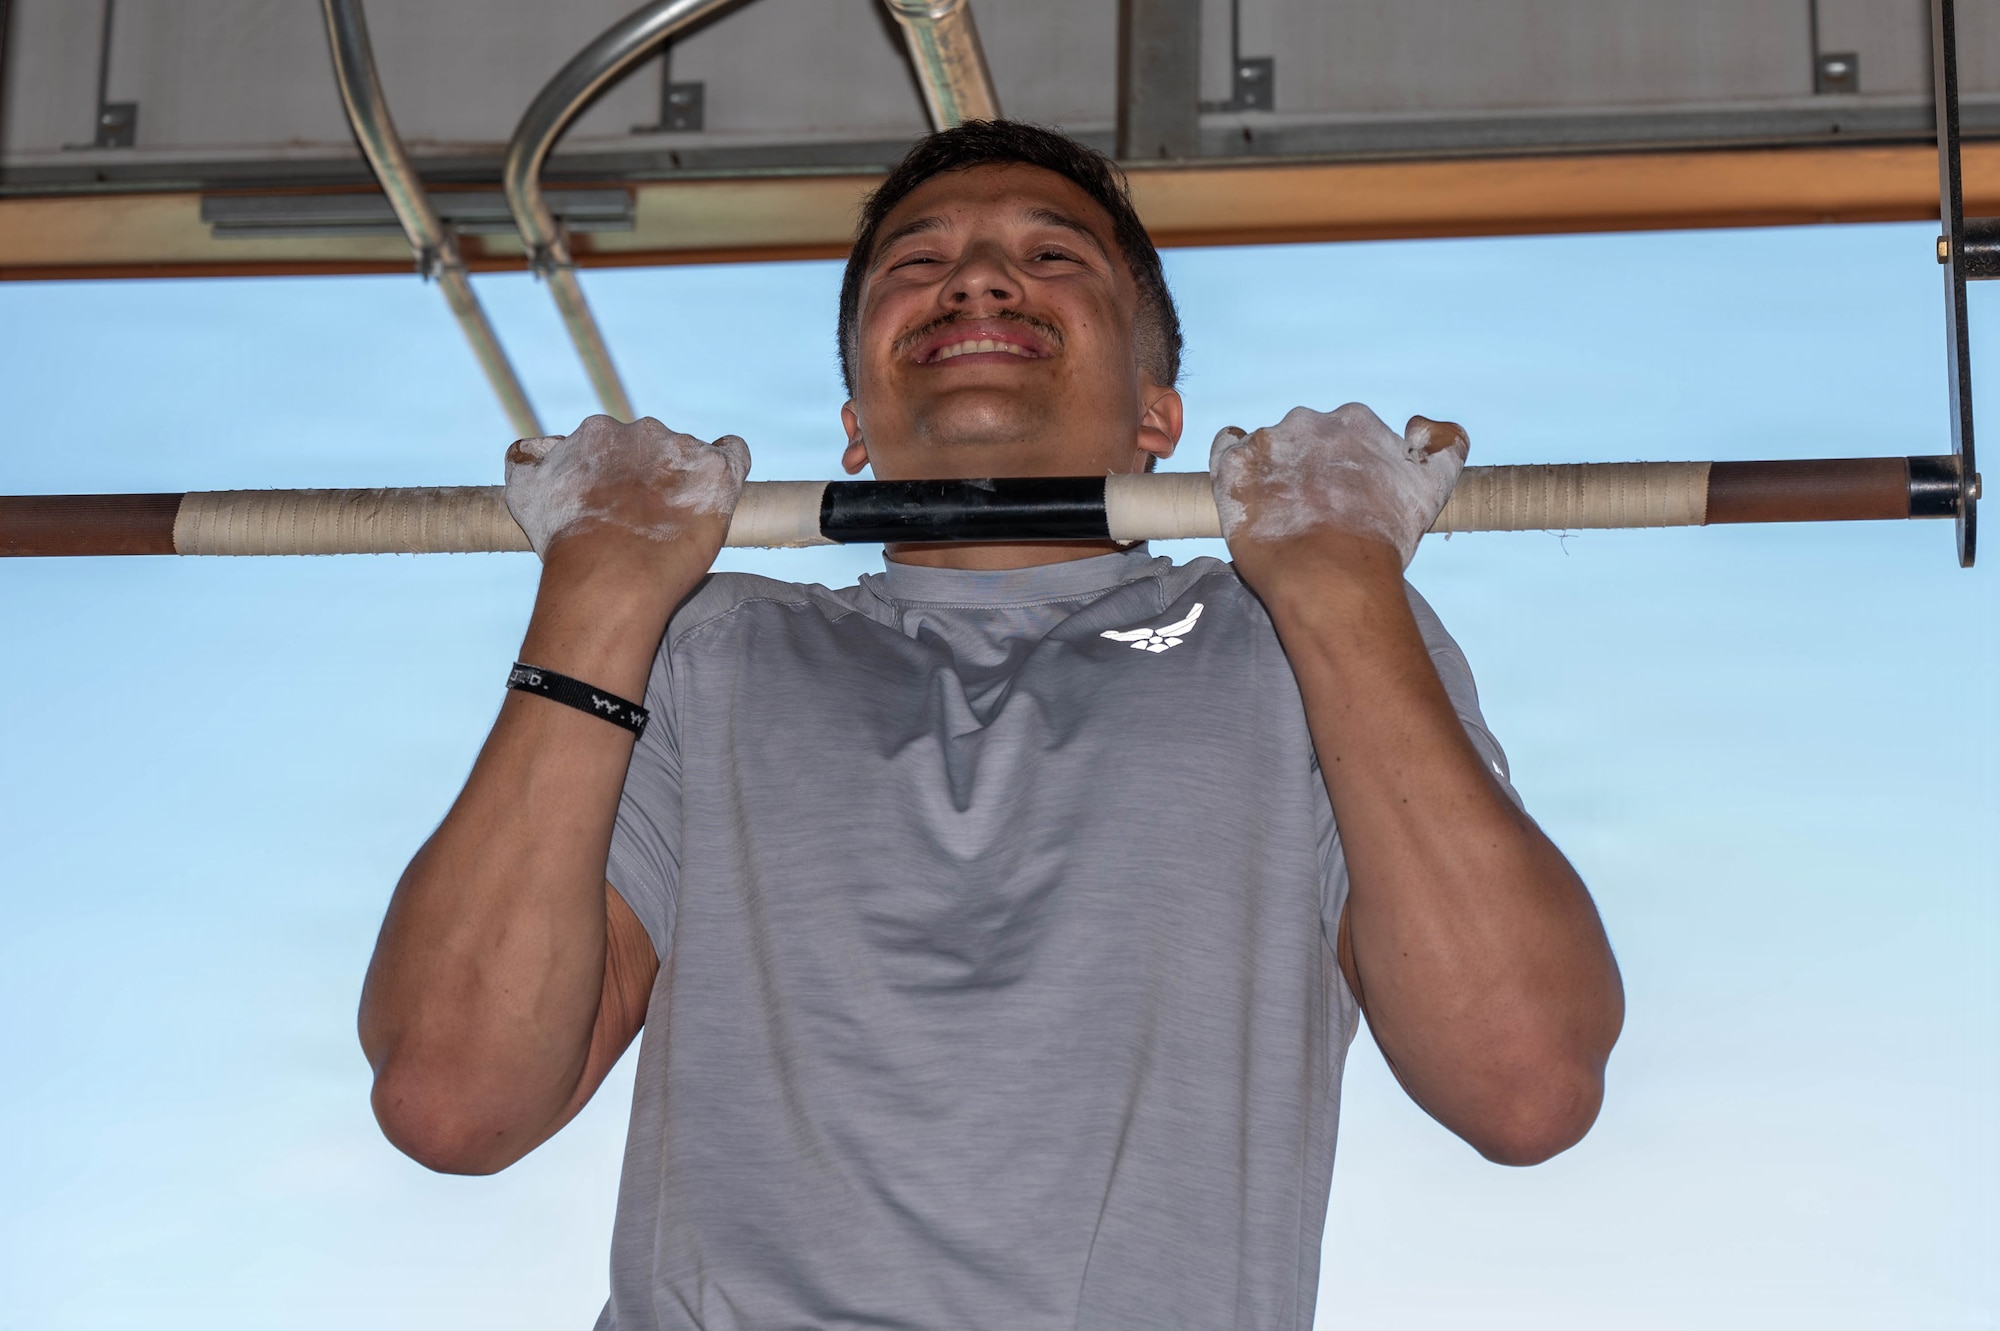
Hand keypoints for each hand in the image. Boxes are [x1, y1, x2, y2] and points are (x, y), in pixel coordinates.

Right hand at [504, 414, 750, 563]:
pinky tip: (719, 486)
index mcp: (597, 431)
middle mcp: (641, 431)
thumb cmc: (566, 544)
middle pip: (653, 447)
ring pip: (690, 454)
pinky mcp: (718, 471)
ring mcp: (683, 448)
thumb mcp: (526, 495)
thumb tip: (526, 451)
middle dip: (652, 476)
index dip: (617, 476)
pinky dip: (731, 461)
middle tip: (648, 520)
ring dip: (687, 479)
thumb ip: (525, 462)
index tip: (617, 506)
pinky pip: (734, 452)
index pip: (613, 443)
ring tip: (679, 521)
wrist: (611, 575)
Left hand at [1209, 403, 1466, 578]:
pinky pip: (1226, 447)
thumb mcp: (1432, 488)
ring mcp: (1267, 441)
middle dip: (1307, 465)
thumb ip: (1445, 447)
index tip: (1344, 494)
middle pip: (1305, 437)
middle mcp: (1310, 420)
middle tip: (1311, 509)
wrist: (1329, 575)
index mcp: (1355, 420)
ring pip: (1267, 446)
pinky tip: (1244, 488)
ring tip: (1278, 513)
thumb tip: (1424, 426)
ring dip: (1271, 471)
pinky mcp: (1231, 466)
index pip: (1346, 433)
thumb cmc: (1382, 539)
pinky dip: (1233, 462)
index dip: (1344, 465)